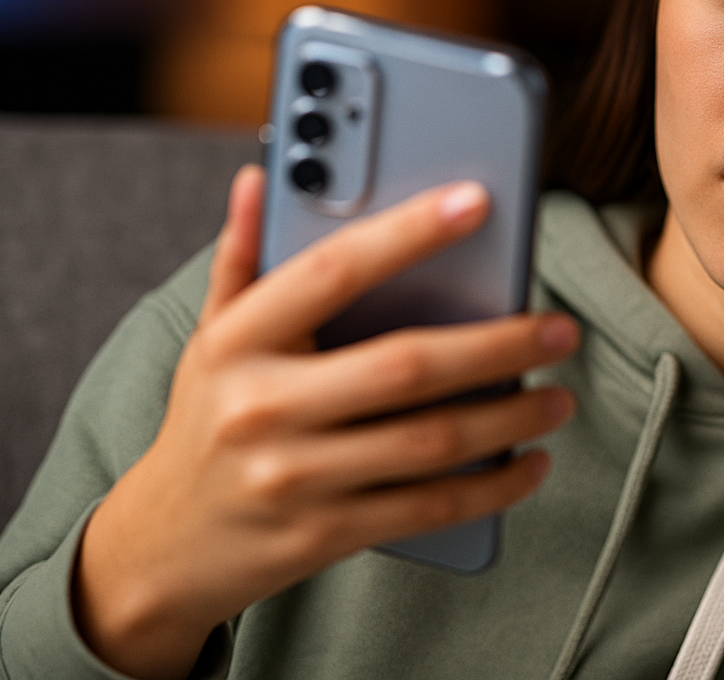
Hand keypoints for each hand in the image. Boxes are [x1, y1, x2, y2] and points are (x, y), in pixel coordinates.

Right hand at [73, 166, 577, 679]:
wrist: (162, 549)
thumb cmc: (206, 420)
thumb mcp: (211, 336)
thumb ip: (243, 255)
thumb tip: (261, 174)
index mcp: (238, 341)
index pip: (333, 270)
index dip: (408, 231)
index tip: (477, 200)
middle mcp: (263, 406)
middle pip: (407, 365)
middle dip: (500, 345)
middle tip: (561, 329)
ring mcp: (294, 477)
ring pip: (431, 441)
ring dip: (512, 418)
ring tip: (559, 396)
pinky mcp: (323, 535)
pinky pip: (428, 507)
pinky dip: (492, 487)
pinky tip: (531, 464)